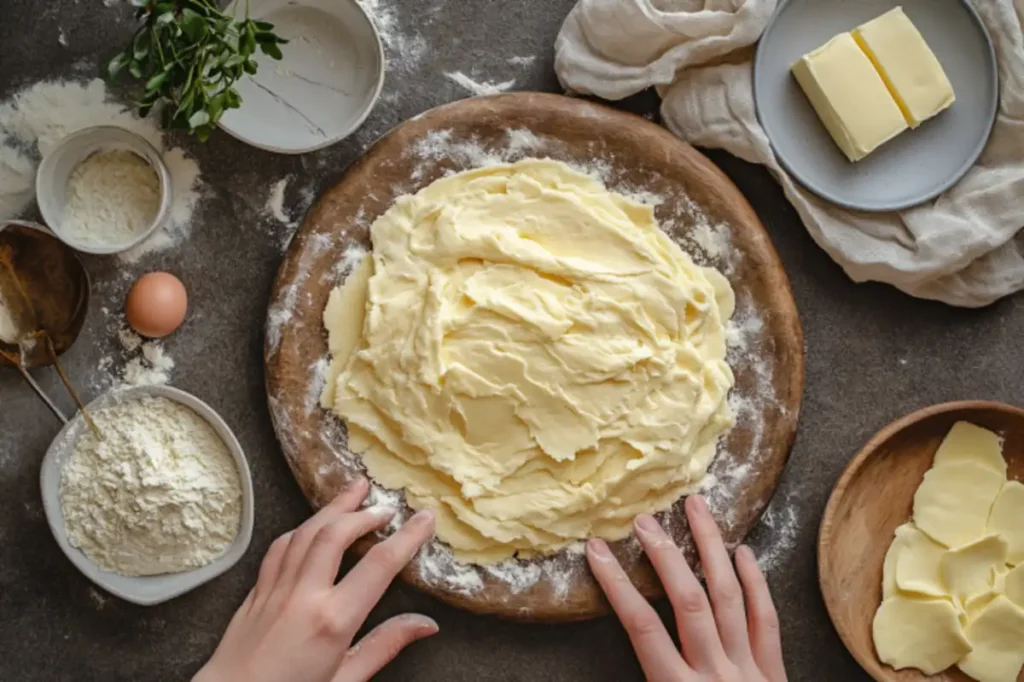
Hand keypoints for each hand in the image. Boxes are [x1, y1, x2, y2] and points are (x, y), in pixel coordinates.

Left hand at [194, 478, 437, 681]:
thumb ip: (384, 646)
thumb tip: (425, 625)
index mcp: (332, 621)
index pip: (380, 566)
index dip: (407, 537)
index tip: (425, 518)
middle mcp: (303, 597)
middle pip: (337, 535)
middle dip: (365, 513)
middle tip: (387, 504)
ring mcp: (275, 590)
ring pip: (306, 532)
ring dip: (333, 508)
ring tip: (354, 492)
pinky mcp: (256, 593)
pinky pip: (280, 548)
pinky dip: (301, 530)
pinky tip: (312, 525)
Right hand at [587, 495, 785, 681]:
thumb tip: (602, 662)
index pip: (640, 628)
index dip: (616, 585)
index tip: (596, 551)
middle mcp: (715, 675)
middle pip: (688, 602)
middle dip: (664, 555)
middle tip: (644, 519)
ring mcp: (749, 671)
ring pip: (729, 597)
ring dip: (710, 549)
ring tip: (696, 509)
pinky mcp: (775, 673)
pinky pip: (766, 619)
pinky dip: (755, 582)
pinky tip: (743, 552)